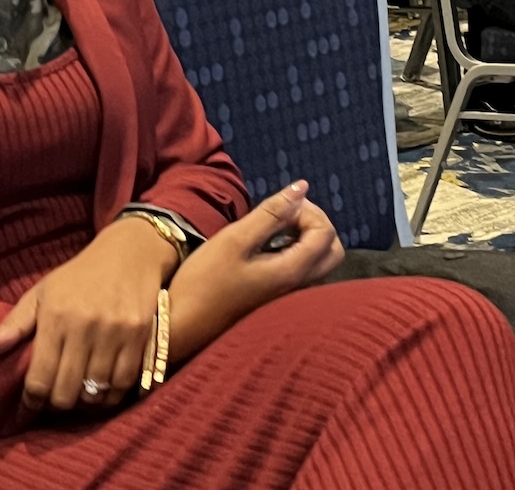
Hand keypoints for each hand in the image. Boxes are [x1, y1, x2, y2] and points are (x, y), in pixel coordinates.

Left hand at [0, 217, 176, 411]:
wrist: (128, 253)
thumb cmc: (78, 276)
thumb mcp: (41, 293)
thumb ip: (12, 325)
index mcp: (55, 316)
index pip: (39, 380)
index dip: (32, 400)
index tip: (32, 400)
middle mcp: (85, 325)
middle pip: (67, 394)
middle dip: (58, 403)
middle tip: (58, 395)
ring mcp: (115, 331)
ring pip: (96, 393)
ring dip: (86, 401)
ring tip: (80, 392)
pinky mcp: (140, 335)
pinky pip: (124, 384)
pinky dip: (112, 395)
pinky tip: (104, 388)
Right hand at [165, 181, 342, 365]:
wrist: (182, 326)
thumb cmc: (205, 280)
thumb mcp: (235, 239)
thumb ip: (271, 213)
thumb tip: (301, 188)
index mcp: (292, 271)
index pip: (325, 232)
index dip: (306, 210)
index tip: (276, 207)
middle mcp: (300, 288)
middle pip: (331, 248)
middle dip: (313, 222)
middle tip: (282, 214)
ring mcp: (290, 297)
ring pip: (318, 260)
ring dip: (303, 237)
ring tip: (271, 229)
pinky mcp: (277, 300)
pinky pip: (303, 271)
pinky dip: (294, 252)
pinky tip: (266, 248)